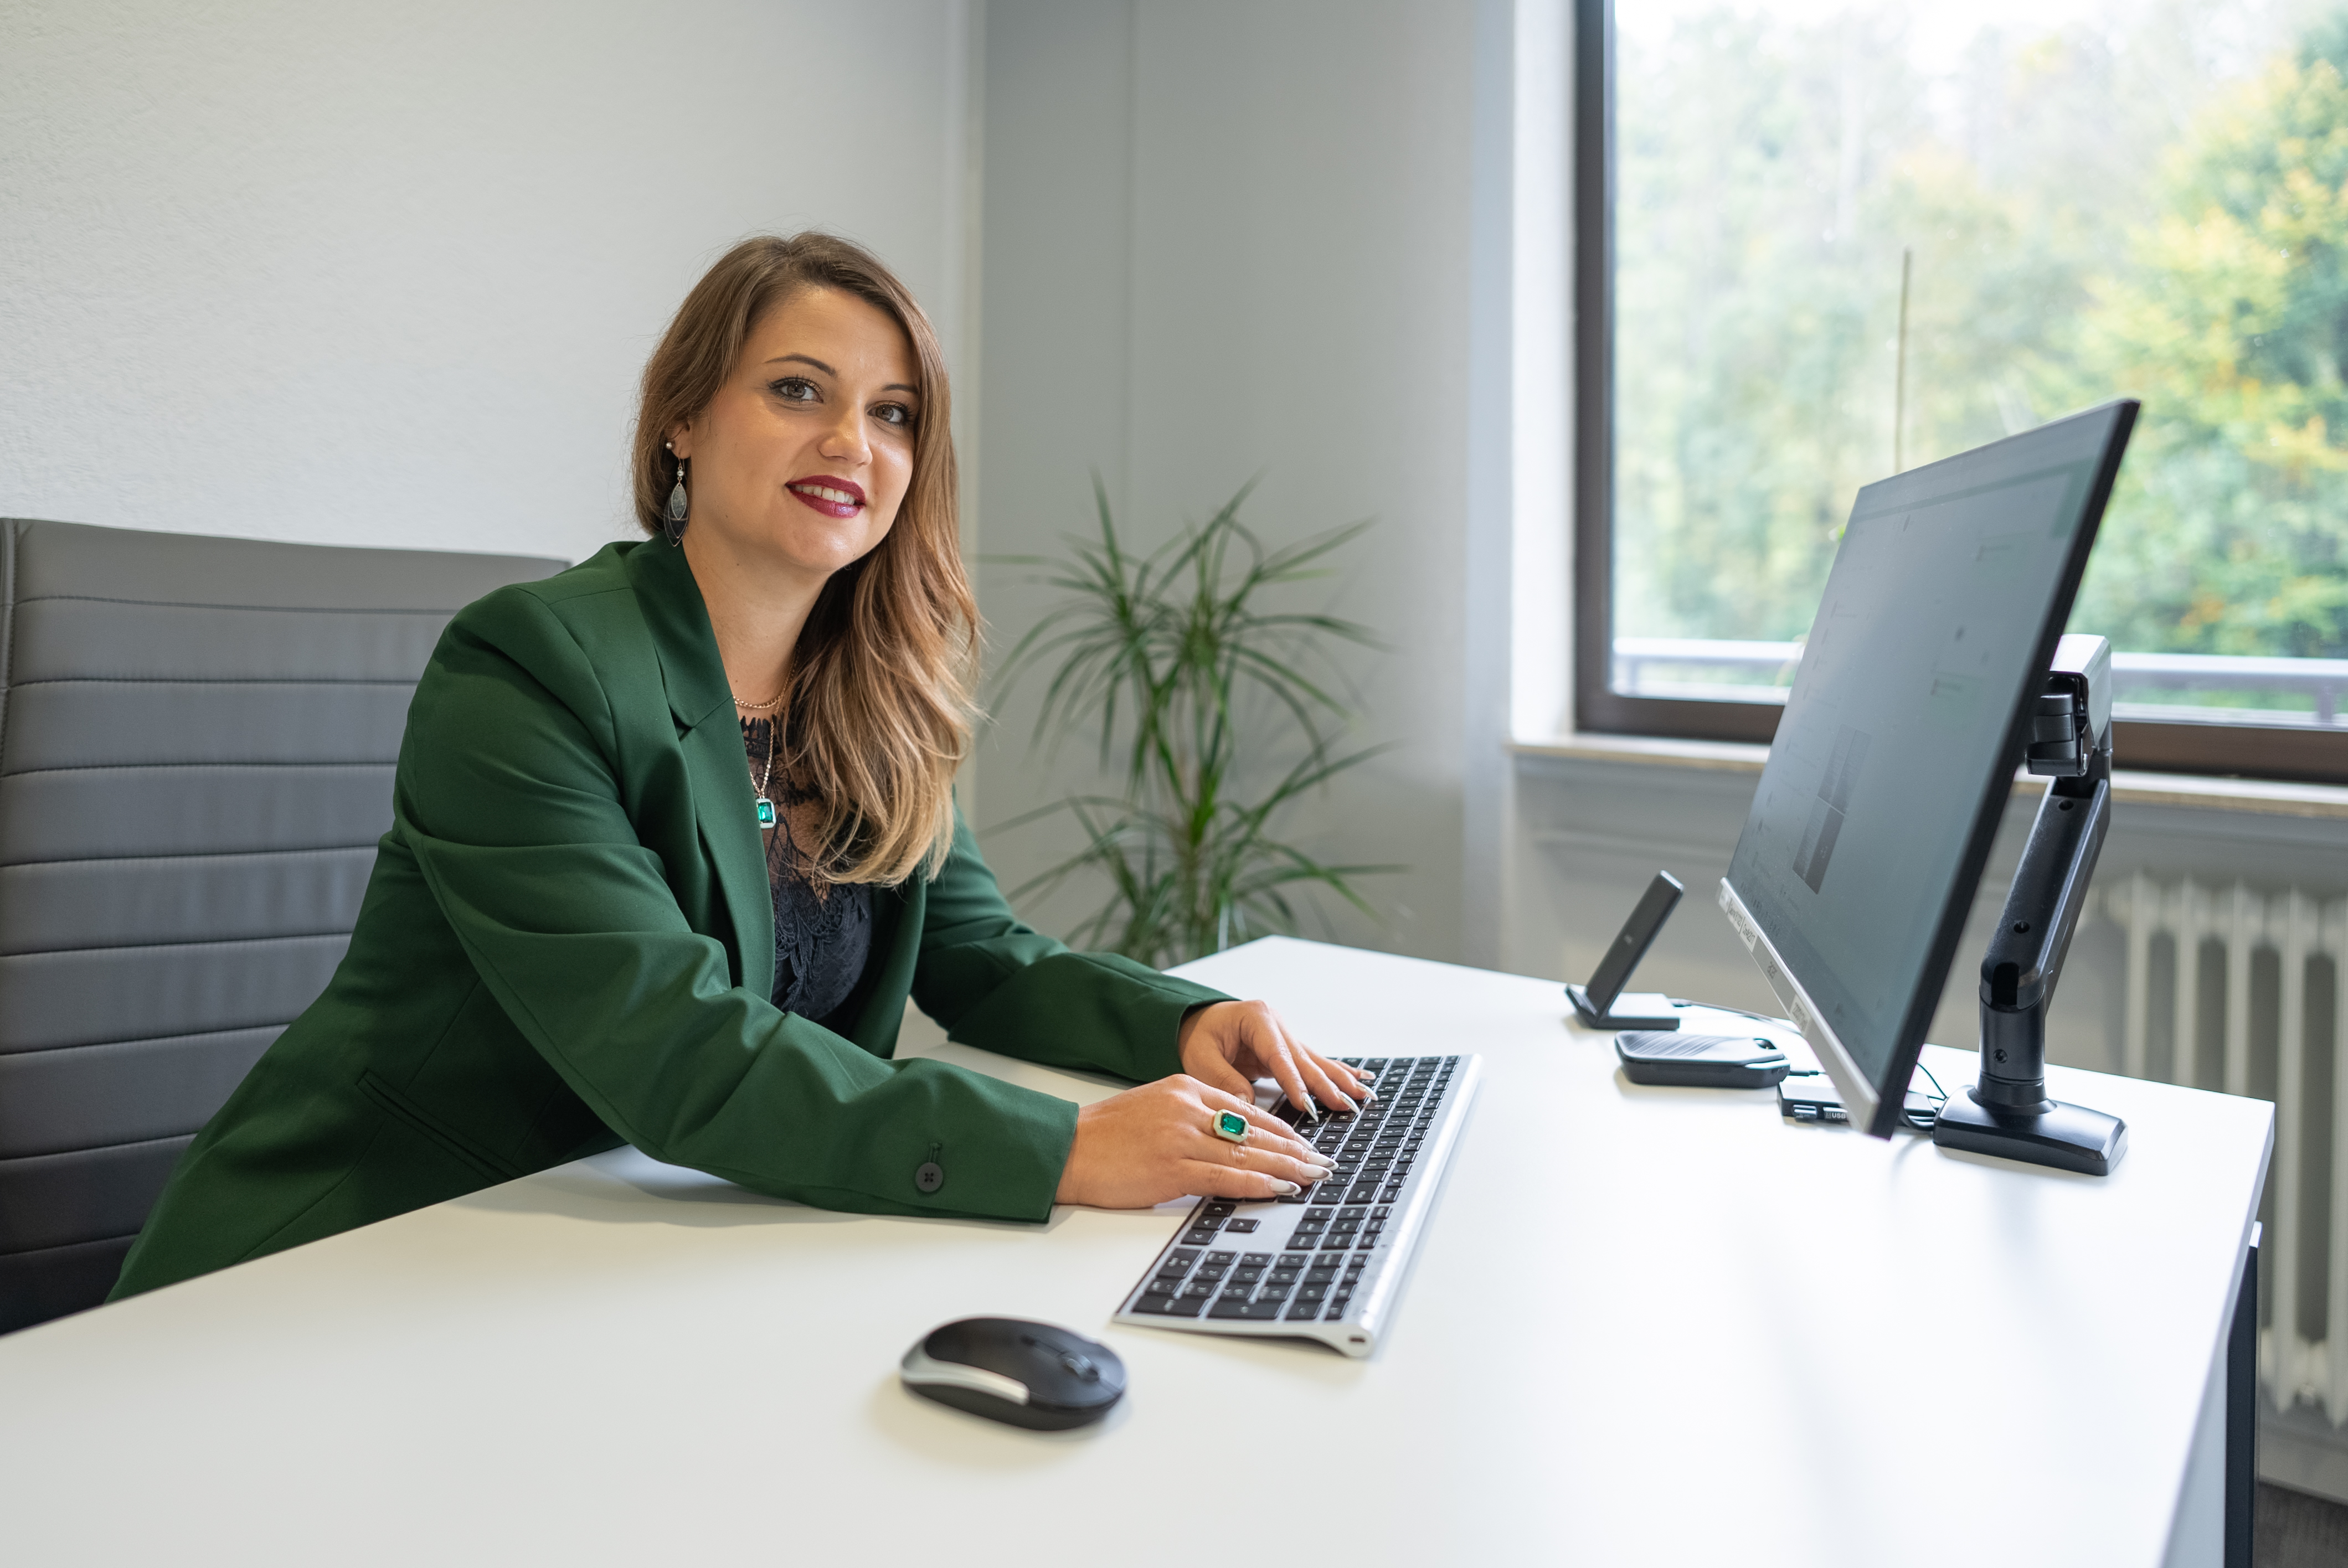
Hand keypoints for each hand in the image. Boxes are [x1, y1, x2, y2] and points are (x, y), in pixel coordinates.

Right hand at [1053, 1075, 1335, 1207]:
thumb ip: (1191, 1115)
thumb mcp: (1153, 1107)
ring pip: (1249, 1152)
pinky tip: (1282, 1188)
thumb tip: (1230, 1136)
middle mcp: (1188, 1108)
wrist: (1068, 1148)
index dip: (1281, 1127)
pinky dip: (1259, 1183)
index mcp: (1185, 1088)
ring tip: (1315, 1176)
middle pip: (1255, 1129)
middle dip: (1295, 1148)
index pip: (1246, 1108)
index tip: (1303, 1141)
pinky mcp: (1172, 1168)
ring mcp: (1182, 1137)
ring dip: (1288, 1166)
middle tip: (1323, 1161)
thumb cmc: (1106, 1134)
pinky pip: (1227, 1176)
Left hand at [1177, 999, 1373, 1120]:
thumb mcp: (1201, 1058)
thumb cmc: (1198, 1037)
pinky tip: (1359, 1079)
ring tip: (1363, 1096)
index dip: (1293, 1081)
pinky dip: (1335, 1074)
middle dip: (1326, 1083)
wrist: (1197, 1023)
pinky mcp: (1288, 1049)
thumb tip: (1248, 1105)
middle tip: (1346, 1104)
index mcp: (1256, 1018)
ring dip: (1339, 1080)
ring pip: (1315, 1061)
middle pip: (1304, 1058)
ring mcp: (1285, 1035)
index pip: (1278, 1054)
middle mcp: (1276, 1024)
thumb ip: (1224, 1079)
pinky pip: (1313, 1063)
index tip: (1306, 1103)